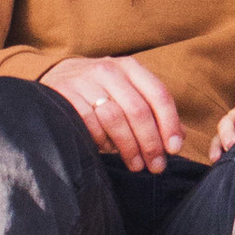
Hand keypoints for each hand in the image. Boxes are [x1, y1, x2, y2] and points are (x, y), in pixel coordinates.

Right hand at [42, 52, 184, 171]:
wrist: (56, 77)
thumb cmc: (100, 92)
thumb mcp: (128, 93)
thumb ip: (153, 112)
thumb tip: (179, 138)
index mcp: (130, 68)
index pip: (158, 94)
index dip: (169, 123)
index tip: (174, 148)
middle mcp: (109, 70)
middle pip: (138, 110)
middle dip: (150, 142)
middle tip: (156, 166)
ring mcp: (85, 81)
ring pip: (115, 118)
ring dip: (128, 146)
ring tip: (136, 164)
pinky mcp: (65, 94)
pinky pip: (89, 123)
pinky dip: (101, 140)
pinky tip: (106, 150)